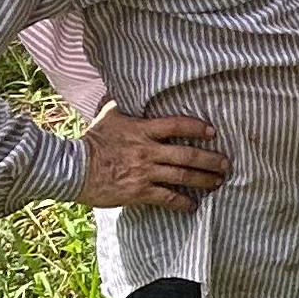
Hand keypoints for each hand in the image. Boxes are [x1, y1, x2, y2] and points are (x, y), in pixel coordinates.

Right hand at [81, 108, 227, 208]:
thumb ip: (121, 105)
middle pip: (187, 154)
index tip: (212, 132)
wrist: (73, 168)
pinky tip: (192, 206)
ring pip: (182, 176)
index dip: (197, 128)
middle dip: (210, 160)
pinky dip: (182, 203)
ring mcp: (145, 172)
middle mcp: (148, 151)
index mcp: (142, 130)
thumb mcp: (107, 116)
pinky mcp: (138, 192)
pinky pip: (167, 198)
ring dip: (203, 180)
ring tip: (217, 182)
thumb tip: (125, 92)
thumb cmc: (90, 141)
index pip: (177, 125)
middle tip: (225, 164)